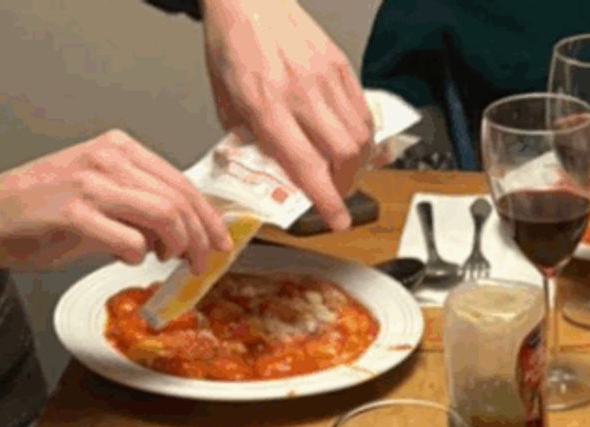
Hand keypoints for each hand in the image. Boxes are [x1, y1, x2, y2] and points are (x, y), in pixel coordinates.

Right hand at [0, 132, 231, 274]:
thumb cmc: (47, 212)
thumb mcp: (103, 197)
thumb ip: (142, 206)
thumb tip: (186, 233)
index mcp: (117, 148)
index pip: (181, 183)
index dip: (209, 219)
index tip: (221, 244)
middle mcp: (107, 158)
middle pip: (179, 201)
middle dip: (200, 240)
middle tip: (200, 265)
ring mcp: (91, 184)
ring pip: (164, 217)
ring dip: (176, 248)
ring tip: (166, 262)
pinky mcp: (76, 214)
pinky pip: (131, 242)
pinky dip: (137, 258)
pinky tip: (124, 258)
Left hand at [199, 0, 373, 230]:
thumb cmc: (233, 43)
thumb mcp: (226, 100)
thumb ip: (249, 139)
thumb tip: (270, 169)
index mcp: (266, 103)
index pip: (306, 164)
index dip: (326, 199)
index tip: (337, 220)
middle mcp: (300, 91)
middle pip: (344, 154)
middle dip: (345, 184)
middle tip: (336, 193)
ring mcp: (325, 77)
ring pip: (360, 137)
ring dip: (356, 163)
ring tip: (343, 169)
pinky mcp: (340, 65)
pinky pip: (363, 111)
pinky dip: (361, 135)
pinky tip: (349, 140)